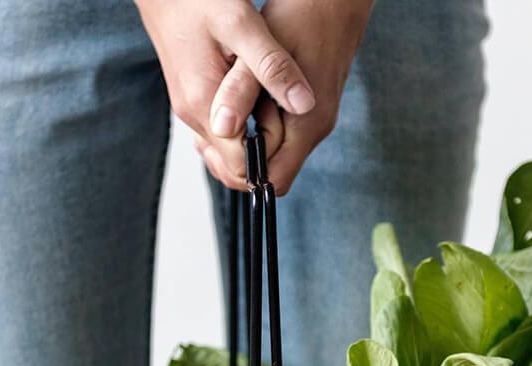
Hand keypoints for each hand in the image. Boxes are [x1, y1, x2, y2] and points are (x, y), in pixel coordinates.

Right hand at [135, 0, 315, 189]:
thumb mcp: (242, 25)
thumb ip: (272, 66)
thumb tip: (304, 105)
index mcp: (204, 105)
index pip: (240, 168)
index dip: (270, 157)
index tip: (288, 127)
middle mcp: (192, 115)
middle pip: (231, 167)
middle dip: (263, 157)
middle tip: (285, 120)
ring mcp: (190, 108)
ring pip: (225, 150)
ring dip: (254, 142)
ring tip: (274, 109)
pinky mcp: (192, 97)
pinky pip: (220, 131)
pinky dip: (242, 127)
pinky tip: (259, 101)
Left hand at [211, 0, 373, 194]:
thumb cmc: (302, 17)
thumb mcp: (261, 53)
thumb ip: (241, 93)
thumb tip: (221, 129)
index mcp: (307, 125)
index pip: (272, 181)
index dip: (241, 171)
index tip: (218, 142)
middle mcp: (314, 129)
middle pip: (271, 171)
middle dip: (240, 155)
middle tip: (216, 123)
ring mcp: (314, 120)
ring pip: (273, 151)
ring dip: (247, 136)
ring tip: (227, 107)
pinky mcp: (308, 108)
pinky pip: (278, 131)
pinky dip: (256, 122)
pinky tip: (241, 97)